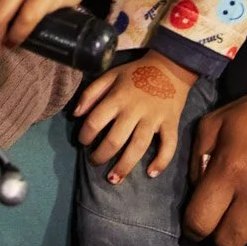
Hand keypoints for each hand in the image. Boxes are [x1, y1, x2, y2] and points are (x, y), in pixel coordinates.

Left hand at [73, 50, 196, 184]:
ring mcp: (154, 118)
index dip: (85, 135)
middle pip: (115, 140)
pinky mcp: (171, 123)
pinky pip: (169, 145)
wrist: (170, 66)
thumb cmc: (136, 73)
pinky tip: (151, 173)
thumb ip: (91, 93)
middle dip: (101, 155)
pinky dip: (162, 161)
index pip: (95, 121)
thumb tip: (75, 114)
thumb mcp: (110, 75)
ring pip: (138, 147)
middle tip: (94, 162)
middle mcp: (135, 110)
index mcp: (118, 97)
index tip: (83, 142)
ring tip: (113, 179)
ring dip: (125, 166)